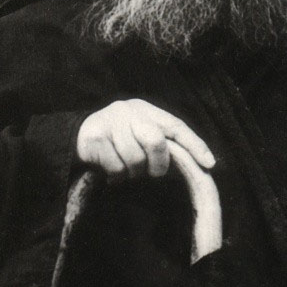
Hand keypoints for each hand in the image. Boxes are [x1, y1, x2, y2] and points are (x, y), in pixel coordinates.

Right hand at [76, 99, 214, 179]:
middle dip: (158, 164)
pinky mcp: (95, 136)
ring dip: (133, 173)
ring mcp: (111, 121)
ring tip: (126, 170)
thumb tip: (191, 164)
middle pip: (156, 141)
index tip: (209, 163)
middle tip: (152, 173)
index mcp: (146, 110)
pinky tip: (110, 172)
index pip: (176, 126)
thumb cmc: (117, 139)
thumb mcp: (139, 133)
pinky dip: (116, 176)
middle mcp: (129, 111)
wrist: (77, 135)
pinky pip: (116, 167)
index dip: (195, 145)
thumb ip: (161, 142)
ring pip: (135, 158)